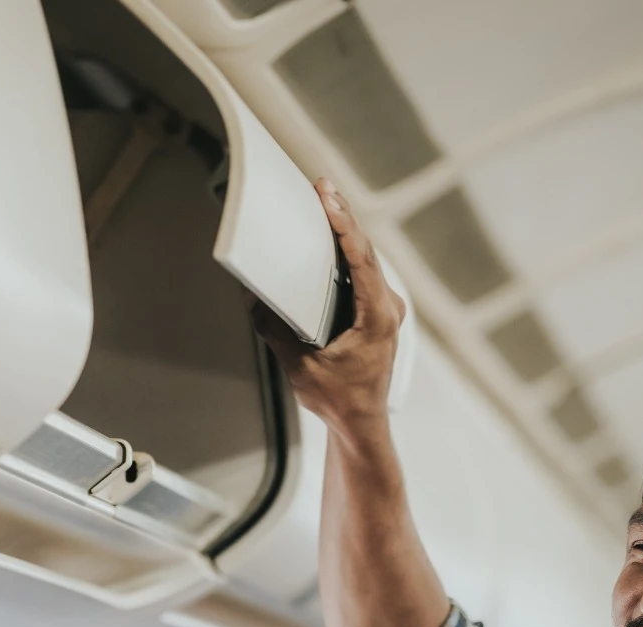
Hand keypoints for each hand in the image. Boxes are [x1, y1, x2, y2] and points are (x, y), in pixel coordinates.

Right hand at [252, 179, 406, 440]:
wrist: (361, 424)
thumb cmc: (338, 400)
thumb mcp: (300, 366)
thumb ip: (277, 331)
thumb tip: (254, 300)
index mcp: (378, 317)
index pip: (362, 260)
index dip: (344, 226)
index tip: (328, 199)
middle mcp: (388, 308)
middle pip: (366, 251)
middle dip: (342, 216)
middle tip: (322, 186)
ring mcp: (386, 309)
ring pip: (366, 259)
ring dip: (345, 231)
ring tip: (325, 200)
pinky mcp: (378, 312)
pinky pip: (363, 273)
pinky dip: (347, 252)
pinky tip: (331, 235)